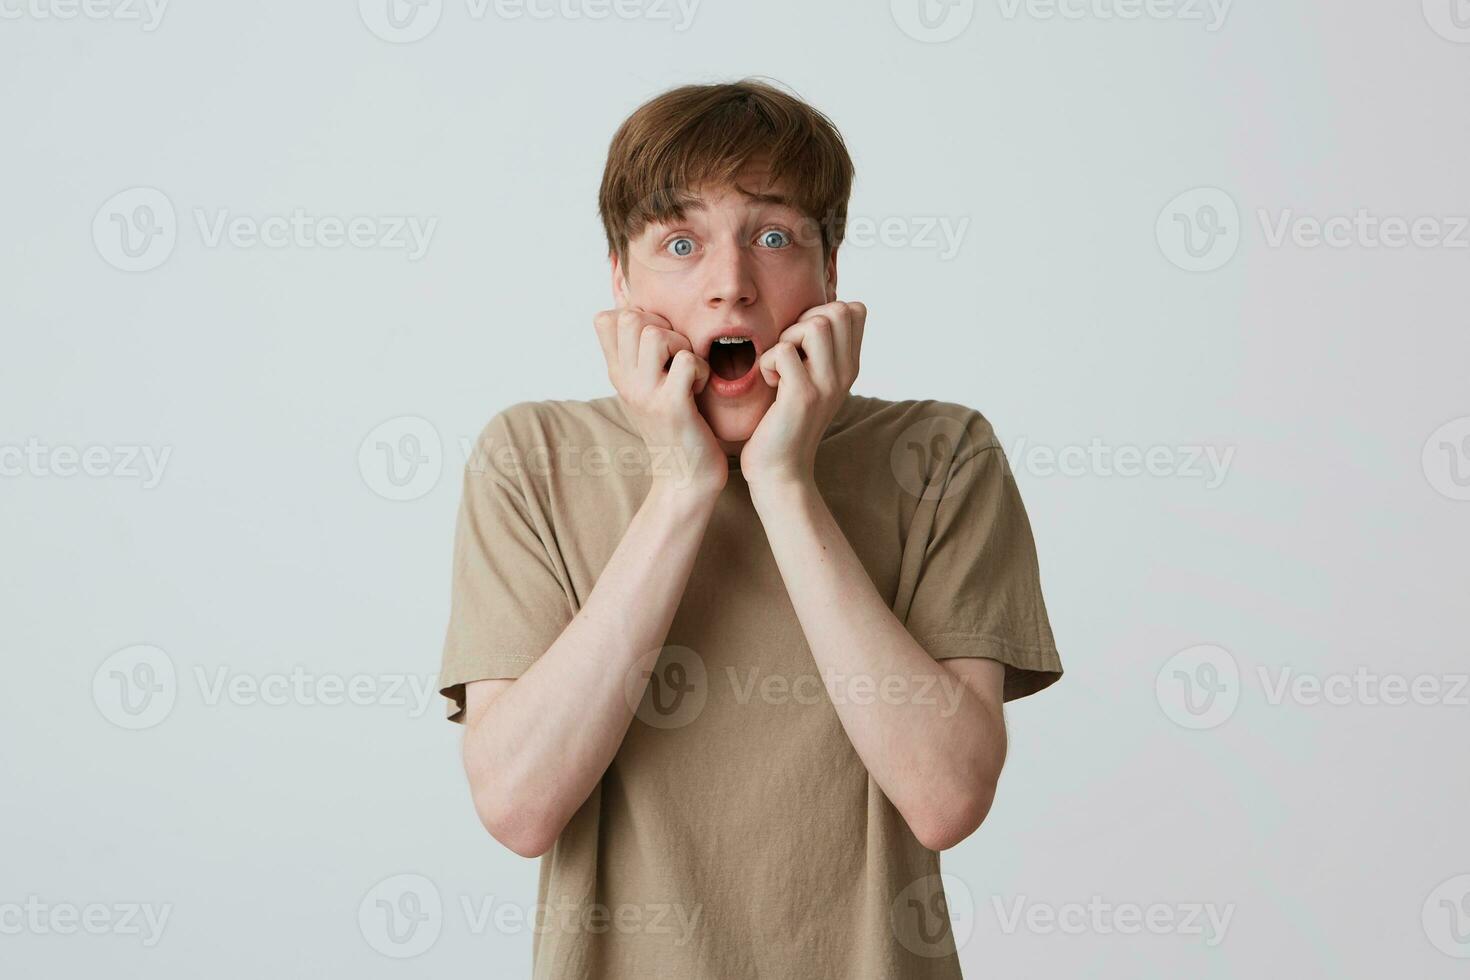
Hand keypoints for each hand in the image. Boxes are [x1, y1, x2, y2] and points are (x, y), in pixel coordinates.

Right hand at [593, 306, 727, 497]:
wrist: (684, 478)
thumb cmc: (674, 428)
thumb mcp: (646, 389)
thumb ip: (638, 355)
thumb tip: (633, 309)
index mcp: (618, 374)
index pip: (604, 319)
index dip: (637, 315)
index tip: (657, 342)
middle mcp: (625, 382)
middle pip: (629, 317)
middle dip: (661, 324)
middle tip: (675, 354)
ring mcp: (646, 395)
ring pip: (655, 334)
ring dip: (681, 345)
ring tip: (686, 371)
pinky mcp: (672, 407)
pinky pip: (686, 361)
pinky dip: (701, 368)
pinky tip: (698, 387)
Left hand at [740, 300, 865, 491]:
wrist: (780, 470)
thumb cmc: (786, 422)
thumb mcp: (812, 381)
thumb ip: (818, 350)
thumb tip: (812, 313)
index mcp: (849, 366)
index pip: (855, 309)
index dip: (821, 311)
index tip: (803, 341)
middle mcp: (845, 373)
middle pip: (836, 311)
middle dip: (804, 320)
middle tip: (789, 352)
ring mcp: (827, 384)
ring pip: (815, 325)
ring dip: (787, 338)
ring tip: (780, 367)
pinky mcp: (803, 396)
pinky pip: (784, 351)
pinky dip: (768, 362)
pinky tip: (770, 384)